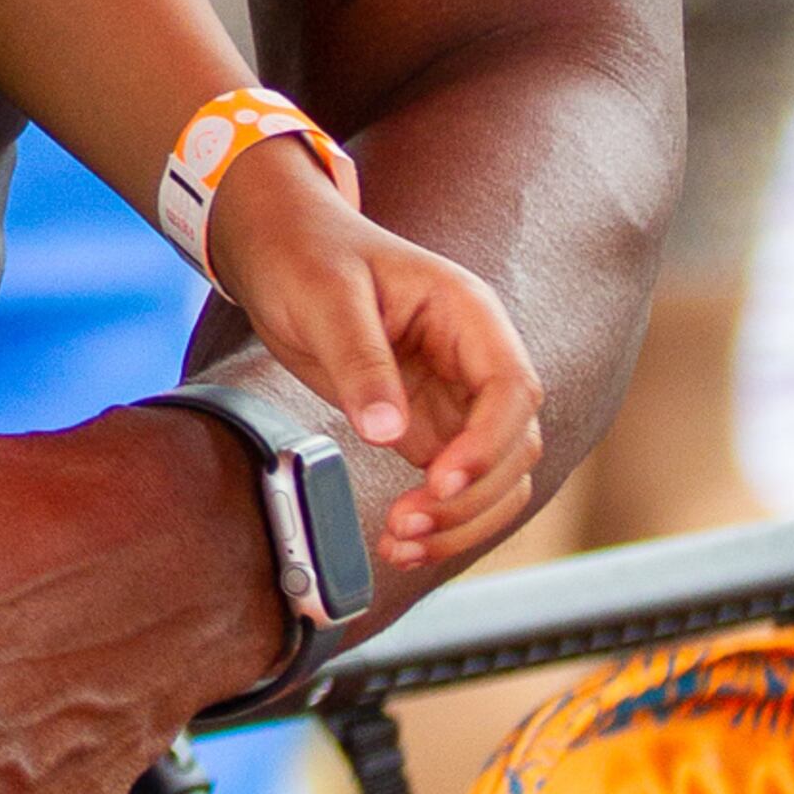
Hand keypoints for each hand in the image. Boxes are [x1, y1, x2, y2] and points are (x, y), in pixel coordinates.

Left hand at [203, 141, 543, 575]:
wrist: (280, 248)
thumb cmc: (306, 254)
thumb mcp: (327, 298)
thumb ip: (361, 362)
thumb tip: (389, 433)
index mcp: (468, 314)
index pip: (511, 389)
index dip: (487, 444)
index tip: (439, 481)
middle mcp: (474, 359)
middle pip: (514, 445)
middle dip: (469, 496)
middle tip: (404, 523)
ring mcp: (455, 396)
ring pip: (495, 476)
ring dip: (460, 521)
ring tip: (399, 544)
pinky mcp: (427, 425)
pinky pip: (454, 485)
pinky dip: (438, 520)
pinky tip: (398, 541)